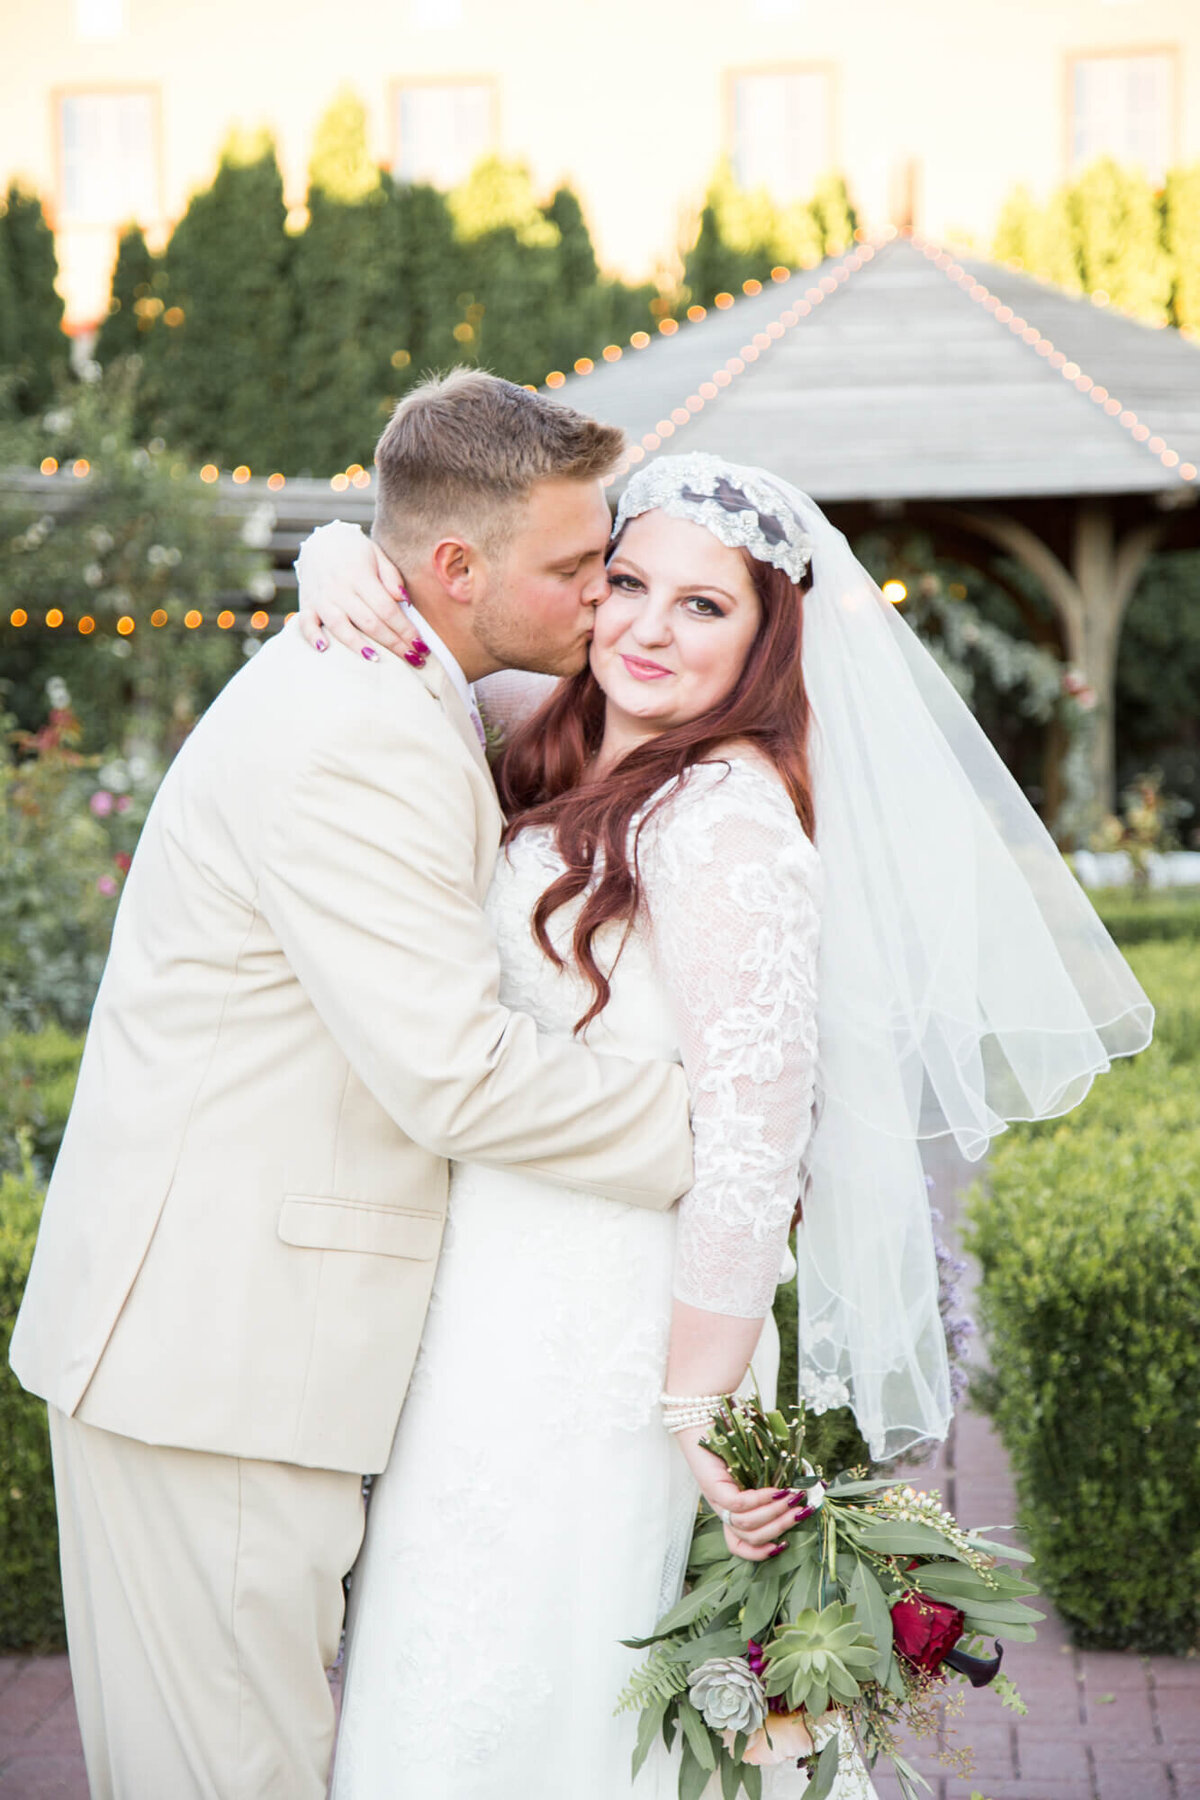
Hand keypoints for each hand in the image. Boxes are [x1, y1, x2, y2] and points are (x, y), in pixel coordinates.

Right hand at [294, 521, 425, 664]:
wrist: (320, 540)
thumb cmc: (355, 551)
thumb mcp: (377, 554)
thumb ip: (391, 576)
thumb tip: (403, 599)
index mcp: (360, 575)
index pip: (387, 608)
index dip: (405, 629)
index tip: (421, 645)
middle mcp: (340, 588)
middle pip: (369, 622)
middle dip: (393, 643)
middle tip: (413, 659)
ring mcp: (321, 598)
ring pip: (340, 626)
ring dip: (358, 645)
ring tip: (377, 660)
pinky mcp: (307, 604)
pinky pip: (305, 623)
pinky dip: (312, 636)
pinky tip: (324, 649)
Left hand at [675, 1430, 807, 1562]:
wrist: (705, 1417)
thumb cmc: (736, 1439)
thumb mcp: (762, 1466)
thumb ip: (781, 1480)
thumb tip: (811, 1489)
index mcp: (732, 1511)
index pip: (740, 1546)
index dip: (761, 1553)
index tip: (785, 1545)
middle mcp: (722, 1510)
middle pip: (750, 1538)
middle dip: (780, 1528)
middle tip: (801, 1512)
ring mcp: (716, 1499)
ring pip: (746, 1525)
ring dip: (774, 1514)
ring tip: (793, 1499)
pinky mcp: (713, 1486)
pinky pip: (739, 1504)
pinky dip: (761, 1500)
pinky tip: (776, 1490)